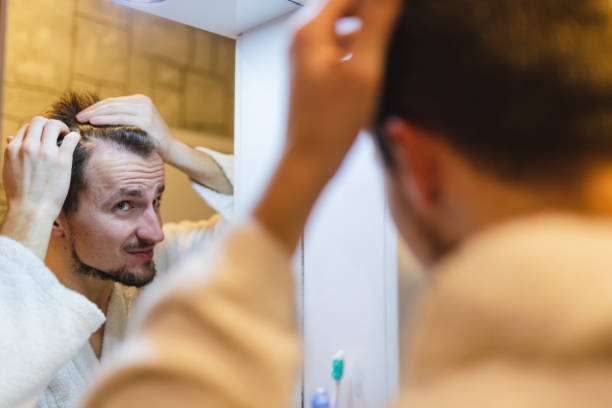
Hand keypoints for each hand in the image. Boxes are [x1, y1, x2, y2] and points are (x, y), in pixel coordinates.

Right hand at [1, 117, 79, 258]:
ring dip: (62, 127)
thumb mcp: (9, 170)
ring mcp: (45, 152)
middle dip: (49, 124)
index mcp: (13, 149)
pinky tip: (75, 140)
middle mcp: (28, 147)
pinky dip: (74, 136)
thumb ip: (12, 153)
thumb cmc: (21, 194)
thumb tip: (10, 138)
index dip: (37, 130)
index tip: (44, 136)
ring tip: (66, 135)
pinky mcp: (61, 160)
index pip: (26, 127)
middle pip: (39, 121)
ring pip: (54, 125)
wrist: (31, 211)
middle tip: (58, 132)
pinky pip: (71, 138)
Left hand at [76, 94, 174, 159]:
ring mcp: (145, 110)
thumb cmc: (151, 140)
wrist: (172, 150)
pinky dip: (105, 120)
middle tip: (79, 117)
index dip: (96, 107)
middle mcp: (143, 102)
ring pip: (114, 110)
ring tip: (83, 119)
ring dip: (96, 114)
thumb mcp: (137, 124)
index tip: (83, 114)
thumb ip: (123, 117)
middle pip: (111, 104)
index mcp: (141, 100)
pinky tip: (94, 122)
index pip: (113, 102)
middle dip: (93, 110)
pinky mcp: (146, 120)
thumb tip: (96, 117)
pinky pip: (120, 118)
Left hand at [286, 0, 401, 170]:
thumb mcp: (364, 70)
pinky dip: (359, 41)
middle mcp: (303, 36)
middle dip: (372, 7)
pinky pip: (339, 43)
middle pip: (343, 4)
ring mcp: (305, 54)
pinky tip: (379, 54)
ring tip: (396, 30)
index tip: (401, 6)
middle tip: (400, 16)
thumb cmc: (333, 121)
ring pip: (342, 23)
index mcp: (310, 29)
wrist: (309, 160)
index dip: (377, 0)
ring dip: (367, 21)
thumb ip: (377, 24)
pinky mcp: (313, 71)